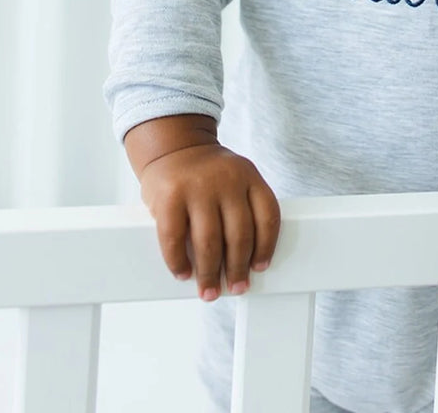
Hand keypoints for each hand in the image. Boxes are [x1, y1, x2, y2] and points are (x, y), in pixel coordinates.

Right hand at [139, 142, 280, 301]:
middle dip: (238, 269)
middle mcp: (227, 179)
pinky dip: (179, 262)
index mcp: (249, 175)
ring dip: (210, 273)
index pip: (267, 216)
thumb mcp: (234, 179)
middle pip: (239, 235)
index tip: (260, 268)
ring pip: (210, 242)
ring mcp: (197, 186)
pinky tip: (184, 273)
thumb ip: (242, 208)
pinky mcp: (170, 196)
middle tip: (236, 288)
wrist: (173, 145)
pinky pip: (175, 238)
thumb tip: (245, 263)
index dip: (266, 247)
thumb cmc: (207, 175)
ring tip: (209, 291)